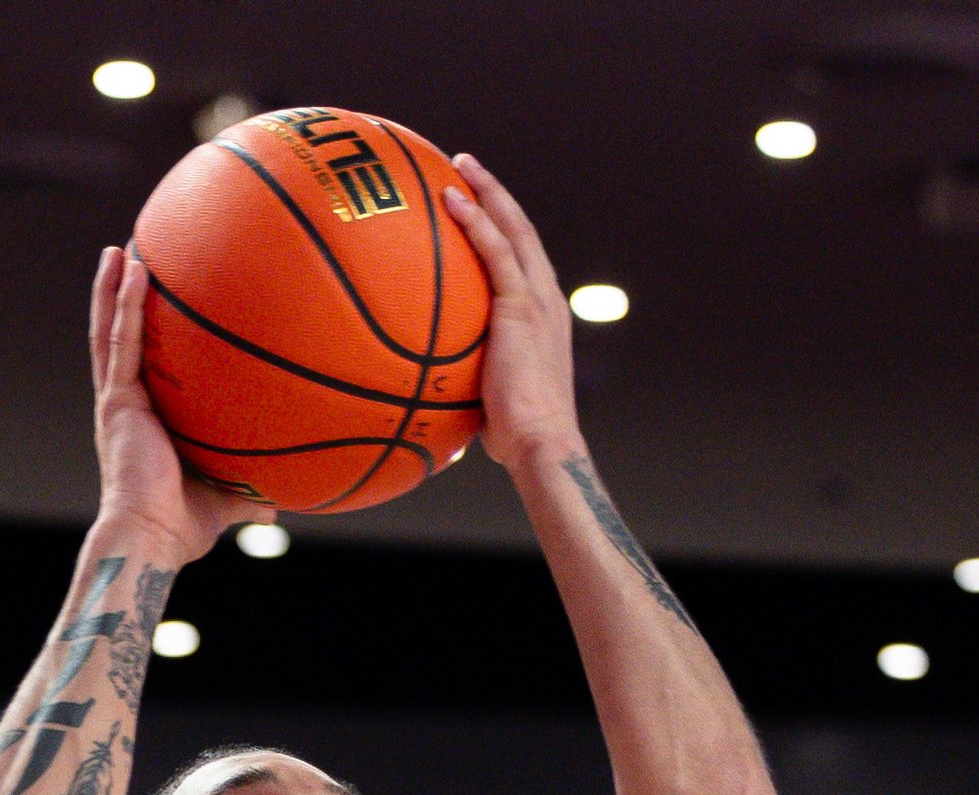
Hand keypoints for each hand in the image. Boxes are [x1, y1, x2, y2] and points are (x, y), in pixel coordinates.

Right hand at [89, 245, 262, 565]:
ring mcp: (118, 400)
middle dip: (118, 300)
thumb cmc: (181, 529)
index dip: (140, 337)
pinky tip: (132, 269)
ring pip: (110, 331)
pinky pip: (122, 341)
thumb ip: (246, 497)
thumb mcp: (222, 504)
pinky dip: (125, 304)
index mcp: (142, 422)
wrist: (151, 538)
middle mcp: (125, 405)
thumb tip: (277, 506)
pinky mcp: (117, 400)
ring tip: (118, 249)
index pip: (140, 369)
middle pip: (118, 339)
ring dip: (112, 288)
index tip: (151, 307)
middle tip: (126, 259)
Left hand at [444, 153, 582, 469]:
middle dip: (495, 194)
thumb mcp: (491, 402)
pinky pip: (495, 251)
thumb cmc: (517, 441)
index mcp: (544, 317)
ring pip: (512, 228)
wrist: (542, 445)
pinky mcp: (521, 307)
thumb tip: (432, 396)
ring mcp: (537, 299)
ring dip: (486, 191)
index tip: (479, 208)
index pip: (523, 261)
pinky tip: (450, 199)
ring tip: (458, 164)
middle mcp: (546, 298)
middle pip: (522, 230)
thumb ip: (470, 384)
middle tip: (466, 167)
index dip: (503, 229)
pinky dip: (475, 221)